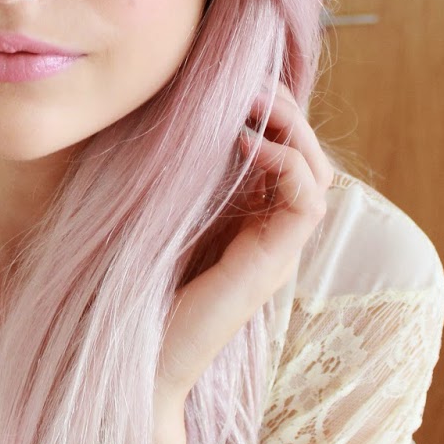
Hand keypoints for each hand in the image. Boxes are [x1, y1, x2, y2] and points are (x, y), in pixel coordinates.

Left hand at [155, 77, 333, 416]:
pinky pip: (307, 199)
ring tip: (250, 100)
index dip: (268, 111)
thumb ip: (168, 172)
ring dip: (291, 126)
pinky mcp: (274, 263)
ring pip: (317, 172)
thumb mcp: (149, 211)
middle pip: (308, 155)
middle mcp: (268, 234)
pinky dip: (285, 160)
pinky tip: (243, 139)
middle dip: (284, 108)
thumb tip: (158, 109)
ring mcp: (276, 250)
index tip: (228, 81)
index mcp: (244, 220)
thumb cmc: (125, 290)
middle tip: (247, 81)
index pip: (283, 152)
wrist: (127, 362)